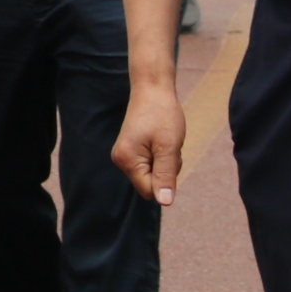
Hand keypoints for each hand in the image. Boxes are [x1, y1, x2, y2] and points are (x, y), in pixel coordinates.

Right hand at [113, 77, 188, 207]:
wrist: (152, 88)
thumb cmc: (162, 114)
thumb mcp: (169, 146)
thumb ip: (166, 175)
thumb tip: (165, 202)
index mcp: (127, 160)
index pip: (150, 191)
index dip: (165, 180)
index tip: (169, 156)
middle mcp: (121, 160)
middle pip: (151, 184)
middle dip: (166, 170)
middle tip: (168, 146)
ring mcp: (125, 155)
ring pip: (152, 174)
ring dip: (165, 162)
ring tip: (165, 140)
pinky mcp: (131, 150)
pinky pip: (150, 165)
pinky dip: (160, 156)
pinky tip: (160, 140)